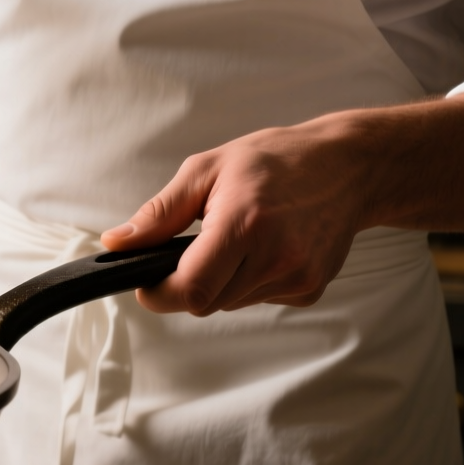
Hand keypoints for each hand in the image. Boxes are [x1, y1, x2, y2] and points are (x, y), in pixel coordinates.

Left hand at [100, 122, 369, 314]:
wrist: (347, 167)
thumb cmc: (274, 161)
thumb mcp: (205, 170)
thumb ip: (159, 214)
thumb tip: (116, 243)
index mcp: (244, 224)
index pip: (191, 289)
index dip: (159, 294)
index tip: (147, 282)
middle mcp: (276, 257)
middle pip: (205, 302)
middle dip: (187, 283)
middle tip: (195, 246)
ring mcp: (297, 277)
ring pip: (230, 303)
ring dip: (219, 281)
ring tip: (237, 237)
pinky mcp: (310, 289)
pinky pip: (258, 299)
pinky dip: (248, 282)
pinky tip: (262, 248)